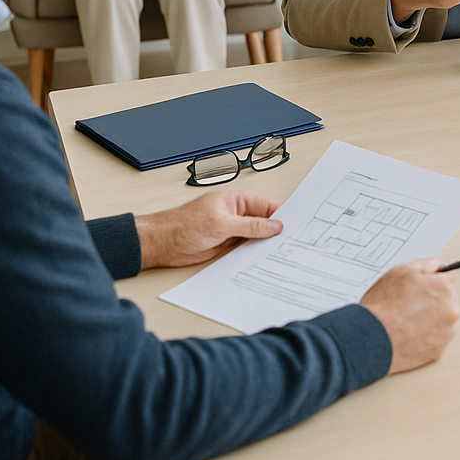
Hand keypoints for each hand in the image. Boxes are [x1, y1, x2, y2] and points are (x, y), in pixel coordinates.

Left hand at [134, 191, 283, 268]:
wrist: (162, 243)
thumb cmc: (182, 224)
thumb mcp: (222, 223)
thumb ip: (250, 225)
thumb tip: (274, 225)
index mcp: (237, 200)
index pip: (268, 206)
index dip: (283, 214)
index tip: (297, 224)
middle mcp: (237, 214)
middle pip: (265, 222)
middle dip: (277, 231)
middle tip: (294, 242)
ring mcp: (233, 230)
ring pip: (257, 237)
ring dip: (266, 245)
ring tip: (282, 253)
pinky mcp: (227, 245)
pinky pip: (246, 249)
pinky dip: (254, 254)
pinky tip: (263, 259)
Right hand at [361, 258, 459, 372]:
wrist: (371, 337)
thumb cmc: (383, 305)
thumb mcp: (401, 271)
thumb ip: (427, 264)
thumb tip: (440, 266)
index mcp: (444, 288)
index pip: (449, 279)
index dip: (433, 282)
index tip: (424, 288)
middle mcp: (451, 310)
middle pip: (447, 301)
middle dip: (433, 301)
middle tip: (410, 305)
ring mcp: (446, 332)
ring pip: (443, 321)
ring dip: (431, 320)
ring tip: (407, 321)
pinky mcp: (439, 350)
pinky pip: (436, 339)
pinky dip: (426, 336)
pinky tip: (409, 333)